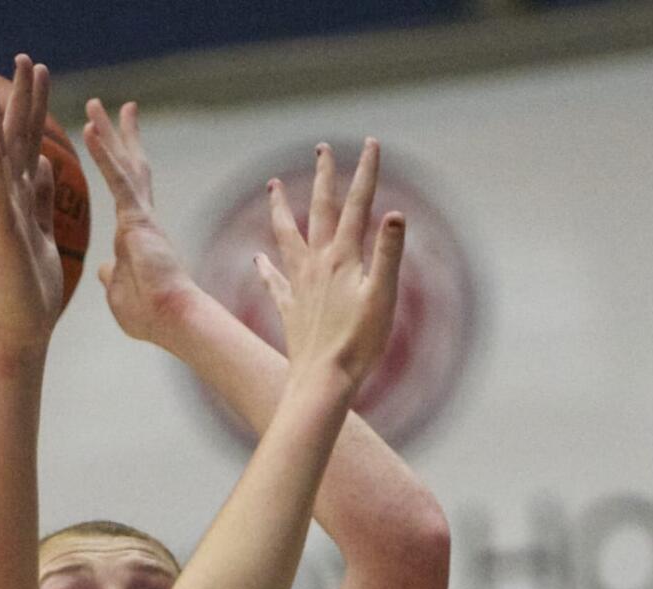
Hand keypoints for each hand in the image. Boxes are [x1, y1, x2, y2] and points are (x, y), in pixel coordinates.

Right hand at [0, 56, 63, 353]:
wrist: (22, 333)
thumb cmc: (32, 293)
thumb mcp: (44, 236)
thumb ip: (43, 201)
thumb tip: (46, 166)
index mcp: (23, 201)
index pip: (31, 144)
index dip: (34, 109)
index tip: (37, 74)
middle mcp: (9, 203)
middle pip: (17, 141)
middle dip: (22, 100)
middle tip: (25, 58)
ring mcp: (3, 218)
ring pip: (1, 163)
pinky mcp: (4, 237)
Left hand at [82, 99, 194, 342]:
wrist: (171, 320)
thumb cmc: (150, 315)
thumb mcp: (119, 292)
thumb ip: (112, 276)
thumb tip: (104, 269)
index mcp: (135, 232)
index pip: (126, 188)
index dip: (118, 162)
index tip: (111, 143)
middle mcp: (140, 216)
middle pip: (128, 165)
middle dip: (116, 134)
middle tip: (104, 106)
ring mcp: (140, 215)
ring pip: (122, 164)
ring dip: (106, 133)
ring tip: (92, 104)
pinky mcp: (137, 218)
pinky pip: (117, 178)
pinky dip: (102, 154)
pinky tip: (88, 130)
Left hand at [256, 140, 403, 392]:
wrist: (323, 382)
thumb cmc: (358, 344)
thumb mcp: (383, 297)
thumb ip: (388, 254)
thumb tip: (395, 212)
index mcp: (343, 258)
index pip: (358, 205)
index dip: (366, 172)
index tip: (371, 142)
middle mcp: (317, 265)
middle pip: (318, 210)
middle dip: (323, 177)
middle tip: (321, 148)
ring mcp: (300, 287)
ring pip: (286, 237)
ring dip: (280, 209)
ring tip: (271, 186)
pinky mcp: (290, 311)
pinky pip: (274, 283)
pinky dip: (265, 268)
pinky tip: (257, 259)